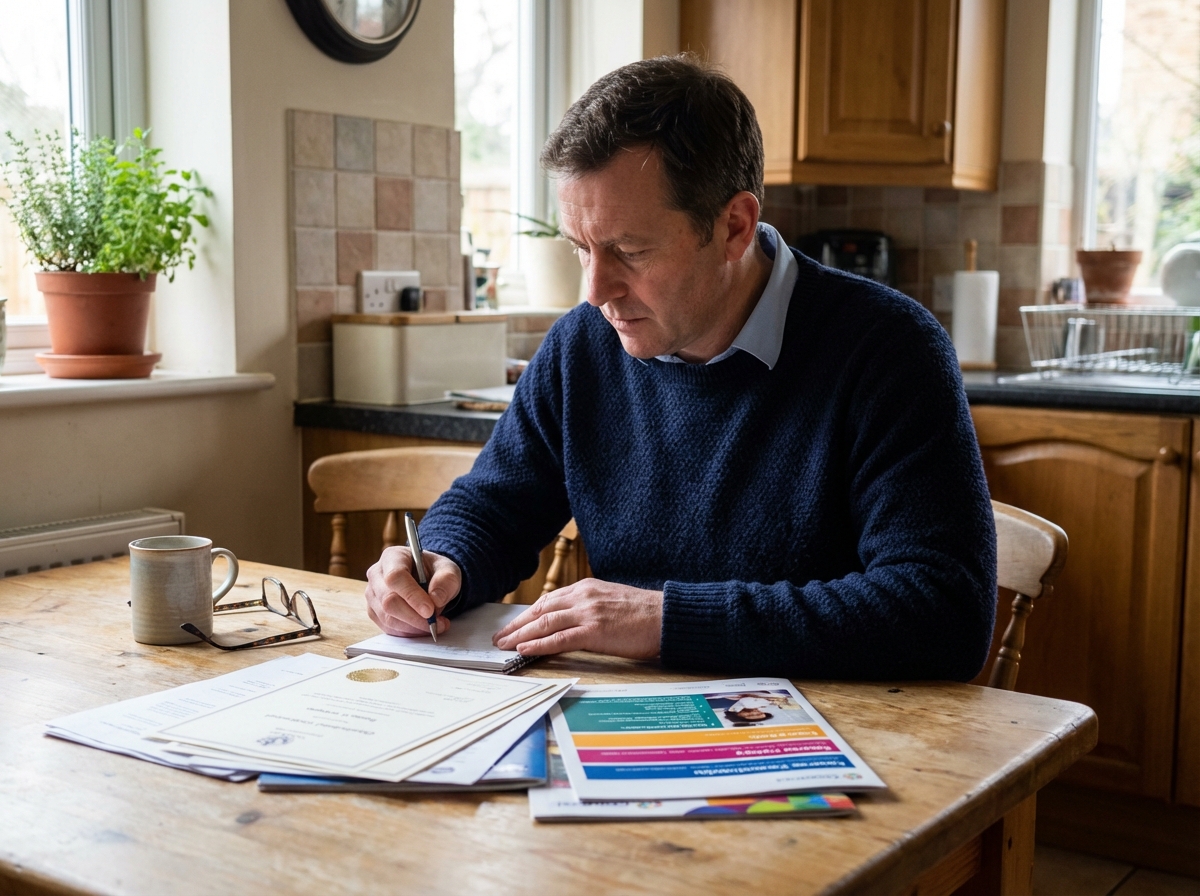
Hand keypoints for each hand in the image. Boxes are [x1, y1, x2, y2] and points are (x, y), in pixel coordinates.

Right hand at [365, 546, 460, 637]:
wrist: (427, 579)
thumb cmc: (434, 571)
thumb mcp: (448, 570)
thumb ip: (446, 580)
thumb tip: (436, 600)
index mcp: (393, 557)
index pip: (395, 577)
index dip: (412, 595)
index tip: (430, 610)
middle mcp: (377, 574)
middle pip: (388, 600)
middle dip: (414, 616)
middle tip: (436, 622)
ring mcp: (372, 594)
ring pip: (387, 618)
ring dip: (413, 627)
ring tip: (434, 625)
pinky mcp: (374, 611)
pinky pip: (387, 628)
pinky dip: (407, 632)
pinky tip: (421, 628)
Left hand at [492, 578, 662, 658]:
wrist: (665, 617)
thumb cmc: (643, 613)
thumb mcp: (610, 601)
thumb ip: (588, 607)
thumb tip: (570, 621)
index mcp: (586, 588)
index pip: (548, 601)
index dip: (527, 615)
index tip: (513, 626)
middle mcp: (583, 596)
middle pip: (540, 611)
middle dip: (517, 625)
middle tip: (500, 637)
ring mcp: (587, 613)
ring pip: (544, 623)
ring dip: (520, 635)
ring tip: (504, 645)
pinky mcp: (593, 630)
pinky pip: (559, 639)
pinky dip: (539, 644)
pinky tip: (525, 650)